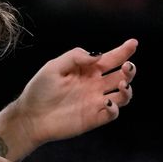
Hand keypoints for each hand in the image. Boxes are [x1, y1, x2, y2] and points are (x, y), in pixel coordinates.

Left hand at [13, 38, 137, 146]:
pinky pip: (112, 113)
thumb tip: (98, 55)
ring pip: (123, 94)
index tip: (133, 43)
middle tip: (128, 66)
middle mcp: (94, 85)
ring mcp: (95, 102)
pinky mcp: (94, 118)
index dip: (123, 51)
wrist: (30, 116)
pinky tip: (107, 102)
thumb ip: (75, 57)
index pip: (110, 59)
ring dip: (128, 89)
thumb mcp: (53, 67)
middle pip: (121, 75)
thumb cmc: (39, 90)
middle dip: (129, 69)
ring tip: (122, 84)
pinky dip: (115, 107)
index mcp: (86, 71)